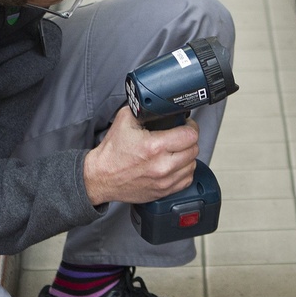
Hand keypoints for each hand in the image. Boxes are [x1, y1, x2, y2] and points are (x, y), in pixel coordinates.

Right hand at [83, 108, 199, 205]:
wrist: (100, 177)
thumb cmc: (112, 152)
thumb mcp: (124, 120)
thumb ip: (145, 109)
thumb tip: (160, 105)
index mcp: (154, 146)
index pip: (190, 135)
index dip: (190, 127)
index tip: (185, 126)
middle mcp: (162, 165)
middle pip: (194, 149)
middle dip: (188, 140)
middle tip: (180, 137)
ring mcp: (164, 181)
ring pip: (192, 164)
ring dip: (187, 156)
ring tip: (176, 151)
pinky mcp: (164, 191)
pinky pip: (187, 179)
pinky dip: (184, 171)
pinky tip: (175, 165)